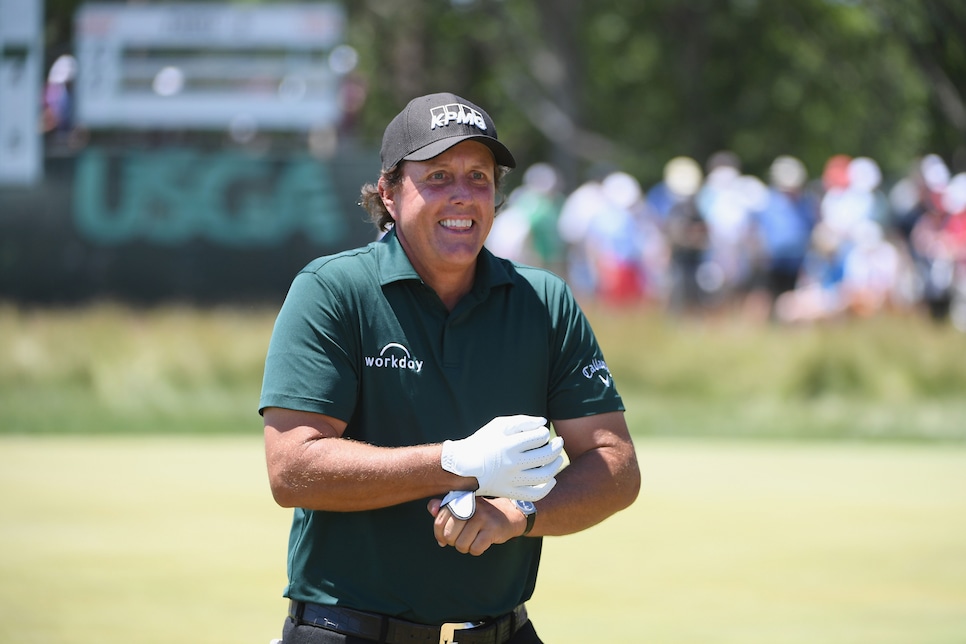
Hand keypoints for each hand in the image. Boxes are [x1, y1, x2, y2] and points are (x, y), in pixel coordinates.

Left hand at [428, 496, 522, 555]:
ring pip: (461, 544)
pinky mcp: (492, 529)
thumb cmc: (481, 514)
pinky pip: (475, 548)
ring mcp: (482, 517)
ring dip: (465, 547)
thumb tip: (431, 510)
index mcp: (460, 500)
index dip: (439, 535)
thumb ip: (444, 507)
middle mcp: (470, 507)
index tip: (444, 538)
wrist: (508, 515)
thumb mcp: (463, 506)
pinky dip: (476, 550)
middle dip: (453, 542)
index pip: (439, 521)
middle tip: (461, 538)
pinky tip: (481, 543)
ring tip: (472, 540)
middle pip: (448, 535)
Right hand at [441, 415, 563, 501]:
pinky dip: (547, 488)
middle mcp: (511, 464)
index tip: (541, 433)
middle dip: (557, 447)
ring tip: (558, 458)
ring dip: (556, 465)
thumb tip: (543, 422)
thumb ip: (522, 421)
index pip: (539, 438)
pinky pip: (535, 494)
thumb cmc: (482, 442)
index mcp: (508, 445)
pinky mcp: (509, 492)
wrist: (461, 466)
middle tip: (559, 442)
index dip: (544, 433)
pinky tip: (552, 479)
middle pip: (545, 456)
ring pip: (544, 476)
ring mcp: (511, 480)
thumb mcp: (498, 425)